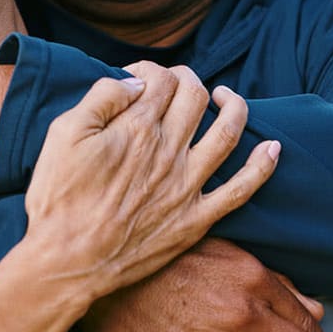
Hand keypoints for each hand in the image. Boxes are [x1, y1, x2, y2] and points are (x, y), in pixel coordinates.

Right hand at [24, 65, 279, 300]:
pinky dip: (262, 166)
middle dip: (188, 80)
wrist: (67, 262)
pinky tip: (273, 148)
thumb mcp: (63, 134)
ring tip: (228, 97)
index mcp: (135, 128)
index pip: (160, 79)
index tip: (137, 78)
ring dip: (234, 107)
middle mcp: (168, 151)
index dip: (150, 69)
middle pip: (194, 97)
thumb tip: (135, 82)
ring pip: (227, 133)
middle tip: (175, 84)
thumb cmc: (58, 198)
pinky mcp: (195, 219)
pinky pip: (241, 190)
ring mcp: (186, 185)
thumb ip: (101, 98)